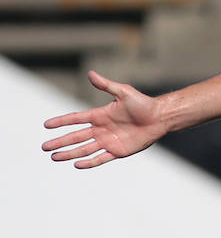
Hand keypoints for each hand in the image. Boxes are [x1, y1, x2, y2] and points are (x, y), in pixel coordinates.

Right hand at [41, 71, 166, 167]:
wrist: (160, 117)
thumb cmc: (143, 103)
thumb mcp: (123, 92)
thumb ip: (106, 85)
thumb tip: (90, 73)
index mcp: (100, 115)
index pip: (75, 119)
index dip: (61, 122)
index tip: (46, 125)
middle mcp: (102, 129)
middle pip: (76, 137)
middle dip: (60, 142)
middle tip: (44, 147)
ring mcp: (109, 141)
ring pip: (84, 149)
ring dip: (69, 153)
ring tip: (54, 157)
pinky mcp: (118, 151)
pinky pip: (101, 158)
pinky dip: (89, 162)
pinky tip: (77, 164)